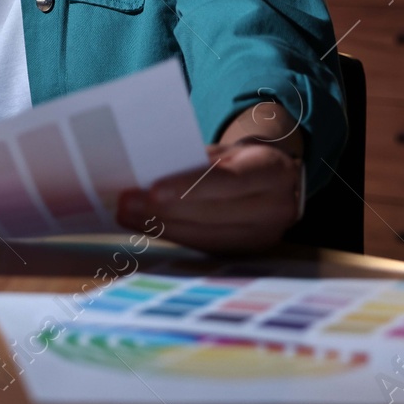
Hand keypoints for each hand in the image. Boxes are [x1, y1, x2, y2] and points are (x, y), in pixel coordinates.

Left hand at [117, 141, 301, 252]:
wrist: (277, 183)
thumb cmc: (243, 160)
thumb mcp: (229, 151)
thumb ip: (198, 162)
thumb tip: (146, 171)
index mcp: (272, 171)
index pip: (229, 180)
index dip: (190, 187)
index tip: (153, 190)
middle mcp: (276, 208)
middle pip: (212, 213)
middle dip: (164, 210)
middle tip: (126, 202)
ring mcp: (264, 236)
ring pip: (205, 235)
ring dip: (160, 226)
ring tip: (127, 214)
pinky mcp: (247, 252)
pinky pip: (204, 246)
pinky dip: (172, 235)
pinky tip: (146, 225)